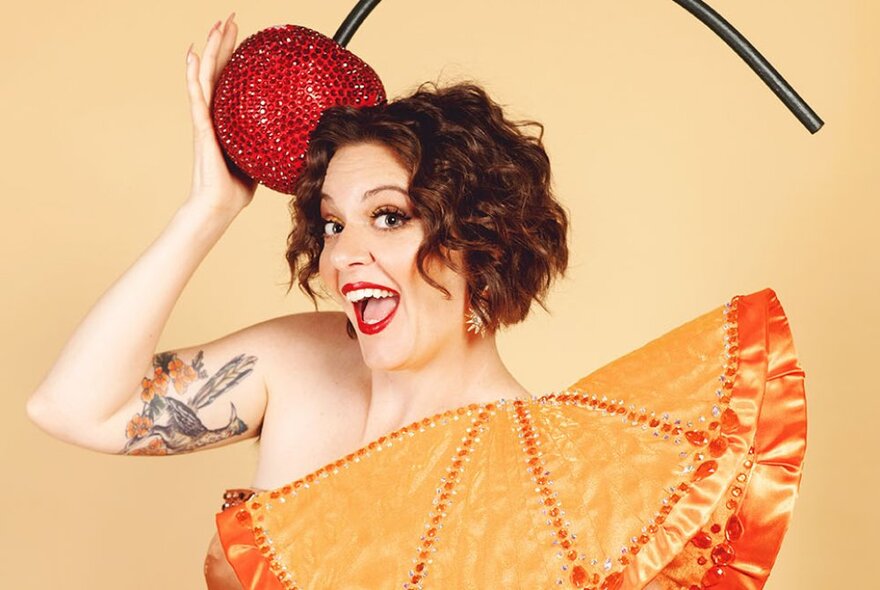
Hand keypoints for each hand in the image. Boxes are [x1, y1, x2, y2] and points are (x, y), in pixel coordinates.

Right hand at [185, 13, 257, 214]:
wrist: (221, 205)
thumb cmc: (238, 187)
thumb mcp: (262, 156)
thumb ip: (271, 141)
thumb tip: (299, 134)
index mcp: (226, 119)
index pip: (230, 80)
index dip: (234, 56)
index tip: (243, 36)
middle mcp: (213, 114)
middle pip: (217, 69)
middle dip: (223, 42)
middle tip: (230, 18)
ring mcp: (206, 120)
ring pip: (206, 76)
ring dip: (211, 48)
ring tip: (216, 25)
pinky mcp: (202, 129)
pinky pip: (198, 98)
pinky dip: (193, 76)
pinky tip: (192, 56)